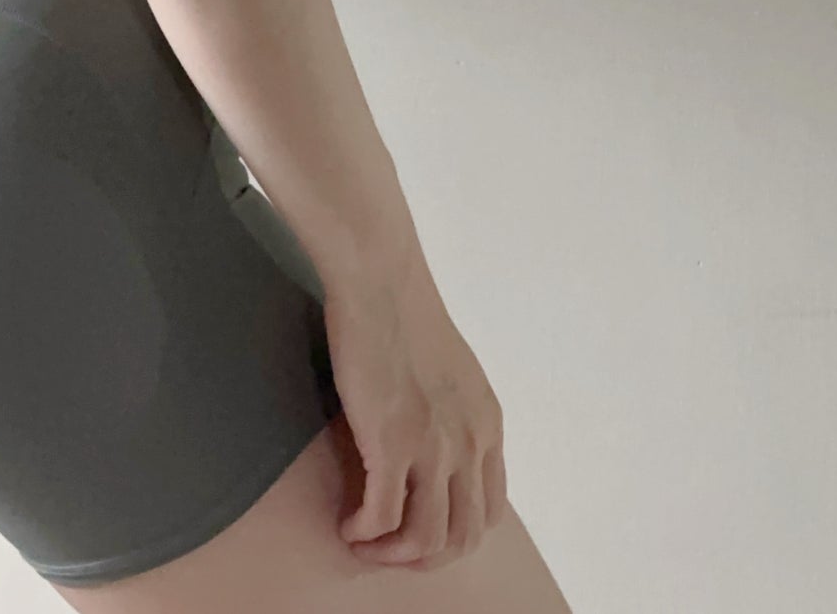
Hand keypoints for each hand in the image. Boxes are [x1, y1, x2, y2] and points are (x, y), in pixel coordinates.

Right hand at [325, 257, 508, 568]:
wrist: (380, 277)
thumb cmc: (403, 309)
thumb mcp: (453, 370)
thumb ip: (454, 411)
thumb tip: (434, 441)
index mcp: (487, 425)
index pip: (489, 512)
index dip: (453, 535)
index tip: (418, 532)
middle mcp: (470, 442)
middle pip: (462, 536)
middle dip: (422, 558)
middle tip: (387, 552)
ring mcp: (433, 446)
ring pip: (425, 538)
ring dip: (391, 555)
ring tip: (363, 545)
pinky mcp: (391, 441)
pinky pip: (382, 516)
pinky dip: (363, 532)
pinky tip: (347, 525)